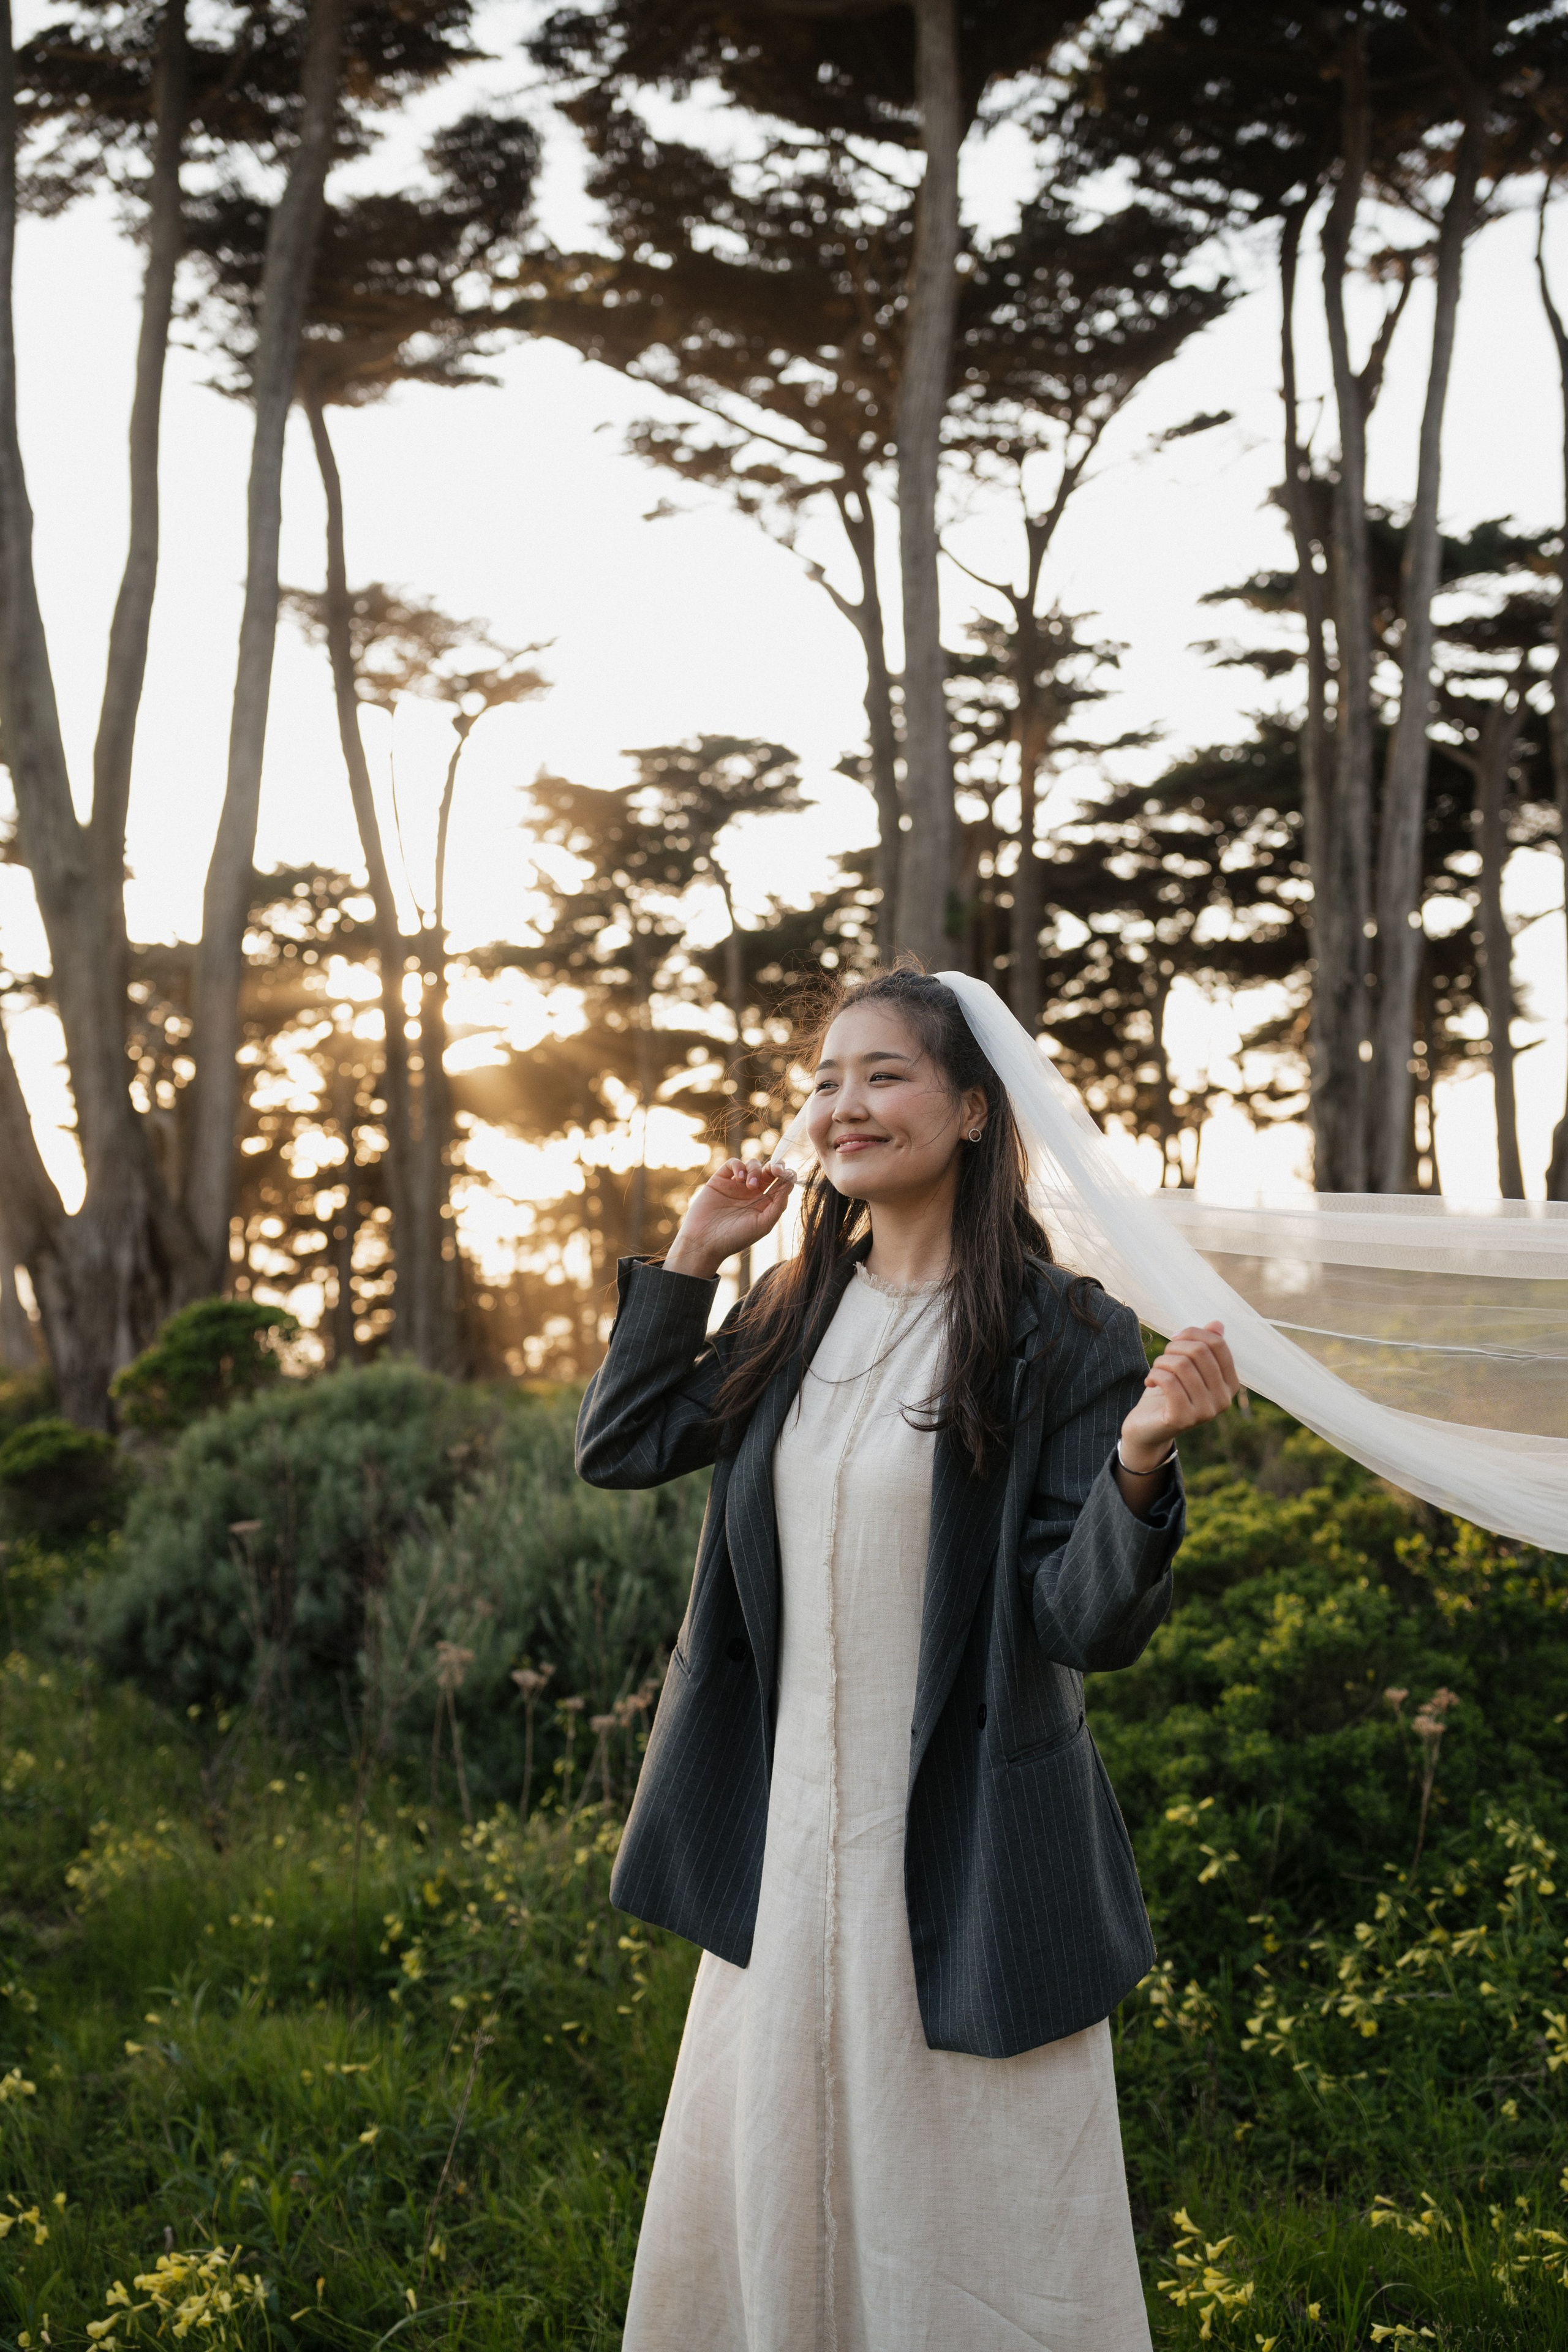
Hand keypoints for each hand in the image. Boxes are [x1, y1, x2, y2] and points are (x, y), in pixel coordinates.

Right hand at [663, 1159, 796, 1277]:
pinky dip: (739, 1166)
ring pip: (753, 1164)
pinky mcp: (721, 1180)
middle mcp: (753, 1193)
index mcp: (765, 1204)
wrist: (704, 1242)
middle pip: (769, 1170)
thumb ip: (778, 1205)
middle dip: (776, 1166)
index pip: (781, 1184)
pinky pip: (733, 1163)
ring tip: (750, 1185)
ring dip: (755, 1170)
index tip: (787, 1175)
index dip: (787, 1175)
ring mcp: (736, 1185)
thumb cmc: (735, 1238)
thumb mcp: (763, 1224)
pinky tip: (739, 1178)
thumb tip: (790, 1184)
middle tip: (776, 1170)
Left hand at [1119, 1320, 1238, 1471]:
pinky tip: (1150, 1382)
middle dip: (1174, 1347)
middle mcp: (1223, 1400)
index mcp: (1230, 1384)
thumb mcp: (1187, 1367)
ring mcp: (1206, 1412)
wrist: (1148, 1427)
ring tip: (1156, 1372)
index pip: (1218, 1344)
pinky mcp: (1183, 1419)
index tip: (1175, 1338)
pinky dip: (1154, 1375)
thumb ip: (1204, 1347)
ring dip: (1161, 1362)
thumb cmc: (1169, 1393)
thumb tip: (1217, 1324)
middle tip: (1163, 1359)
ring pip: (1182, 1365)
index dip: (1193, 1333)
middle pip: (1199, 1351)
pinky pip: (1169, 1381)